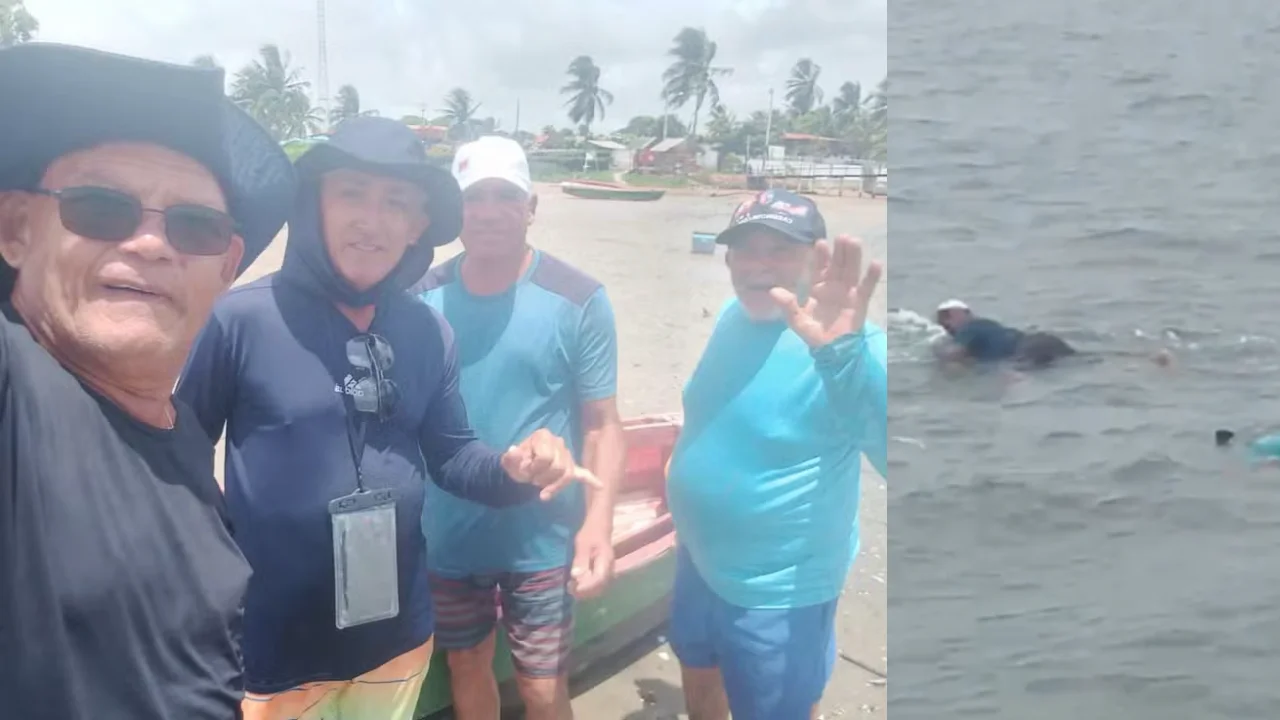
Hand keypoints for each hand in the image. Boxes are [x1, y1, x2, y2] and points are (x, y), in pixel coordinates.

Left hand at [501, 428, 603, 499]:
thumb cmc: (516, 463)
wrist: (520, 469)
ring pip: (567, 475)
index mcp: (543, 436)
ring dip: (554, 486)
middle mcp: (558, 442)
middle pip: (559, 467)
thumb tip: (514, 451)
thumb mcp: (508, 460)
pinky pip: (583, 473)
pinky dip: (591, 480)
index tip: (525, 471)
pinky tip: (600, 486)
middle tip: (532, 480)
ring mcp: (567, 456)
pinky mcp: (571, 468)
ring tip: (543, 491)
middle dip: (543, 478)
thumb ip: (511, 457)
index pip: (545, 457)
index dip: (534, 469)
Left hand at [570, 519, 614, 598]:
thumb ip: (580, 560)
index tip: (573, 587)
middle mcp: (609, 570)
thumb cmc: (591, 533)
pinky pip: (596, 585)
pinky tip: (576, 584)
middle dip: (584, 592)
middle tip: (569, 588)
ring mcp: (607, 572)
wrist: (599, 527)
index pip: (598, 580)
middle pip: (599, 588)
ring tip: (571, 587)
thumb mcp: (583, 544)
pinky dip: (586, 588)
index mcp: (606, 561)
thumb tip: (576, 576)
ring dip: (584, 591)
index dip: (586, 587)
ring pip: (598, 589)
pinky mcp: (602, 573)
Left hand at [770, 234, 882, 348]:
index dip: (820, 256)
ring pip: (852, 270)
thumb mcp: (797, 319)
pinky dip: (872, 276)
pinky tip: (876, 263)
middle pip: (838, 265)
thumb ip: (787, 304)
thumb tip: (772, 291)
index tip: (820, 243)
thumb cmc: (813, 333)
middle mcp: (834, 285)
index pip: (819, 268)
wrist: (832, 349)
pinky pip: (867, 287)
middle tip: (842, 237)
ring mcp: (848, 292)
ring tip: (855, 242)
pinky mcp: (860, 301)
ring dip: (854, 257)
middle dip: (840, 251)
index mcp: (818, 287)